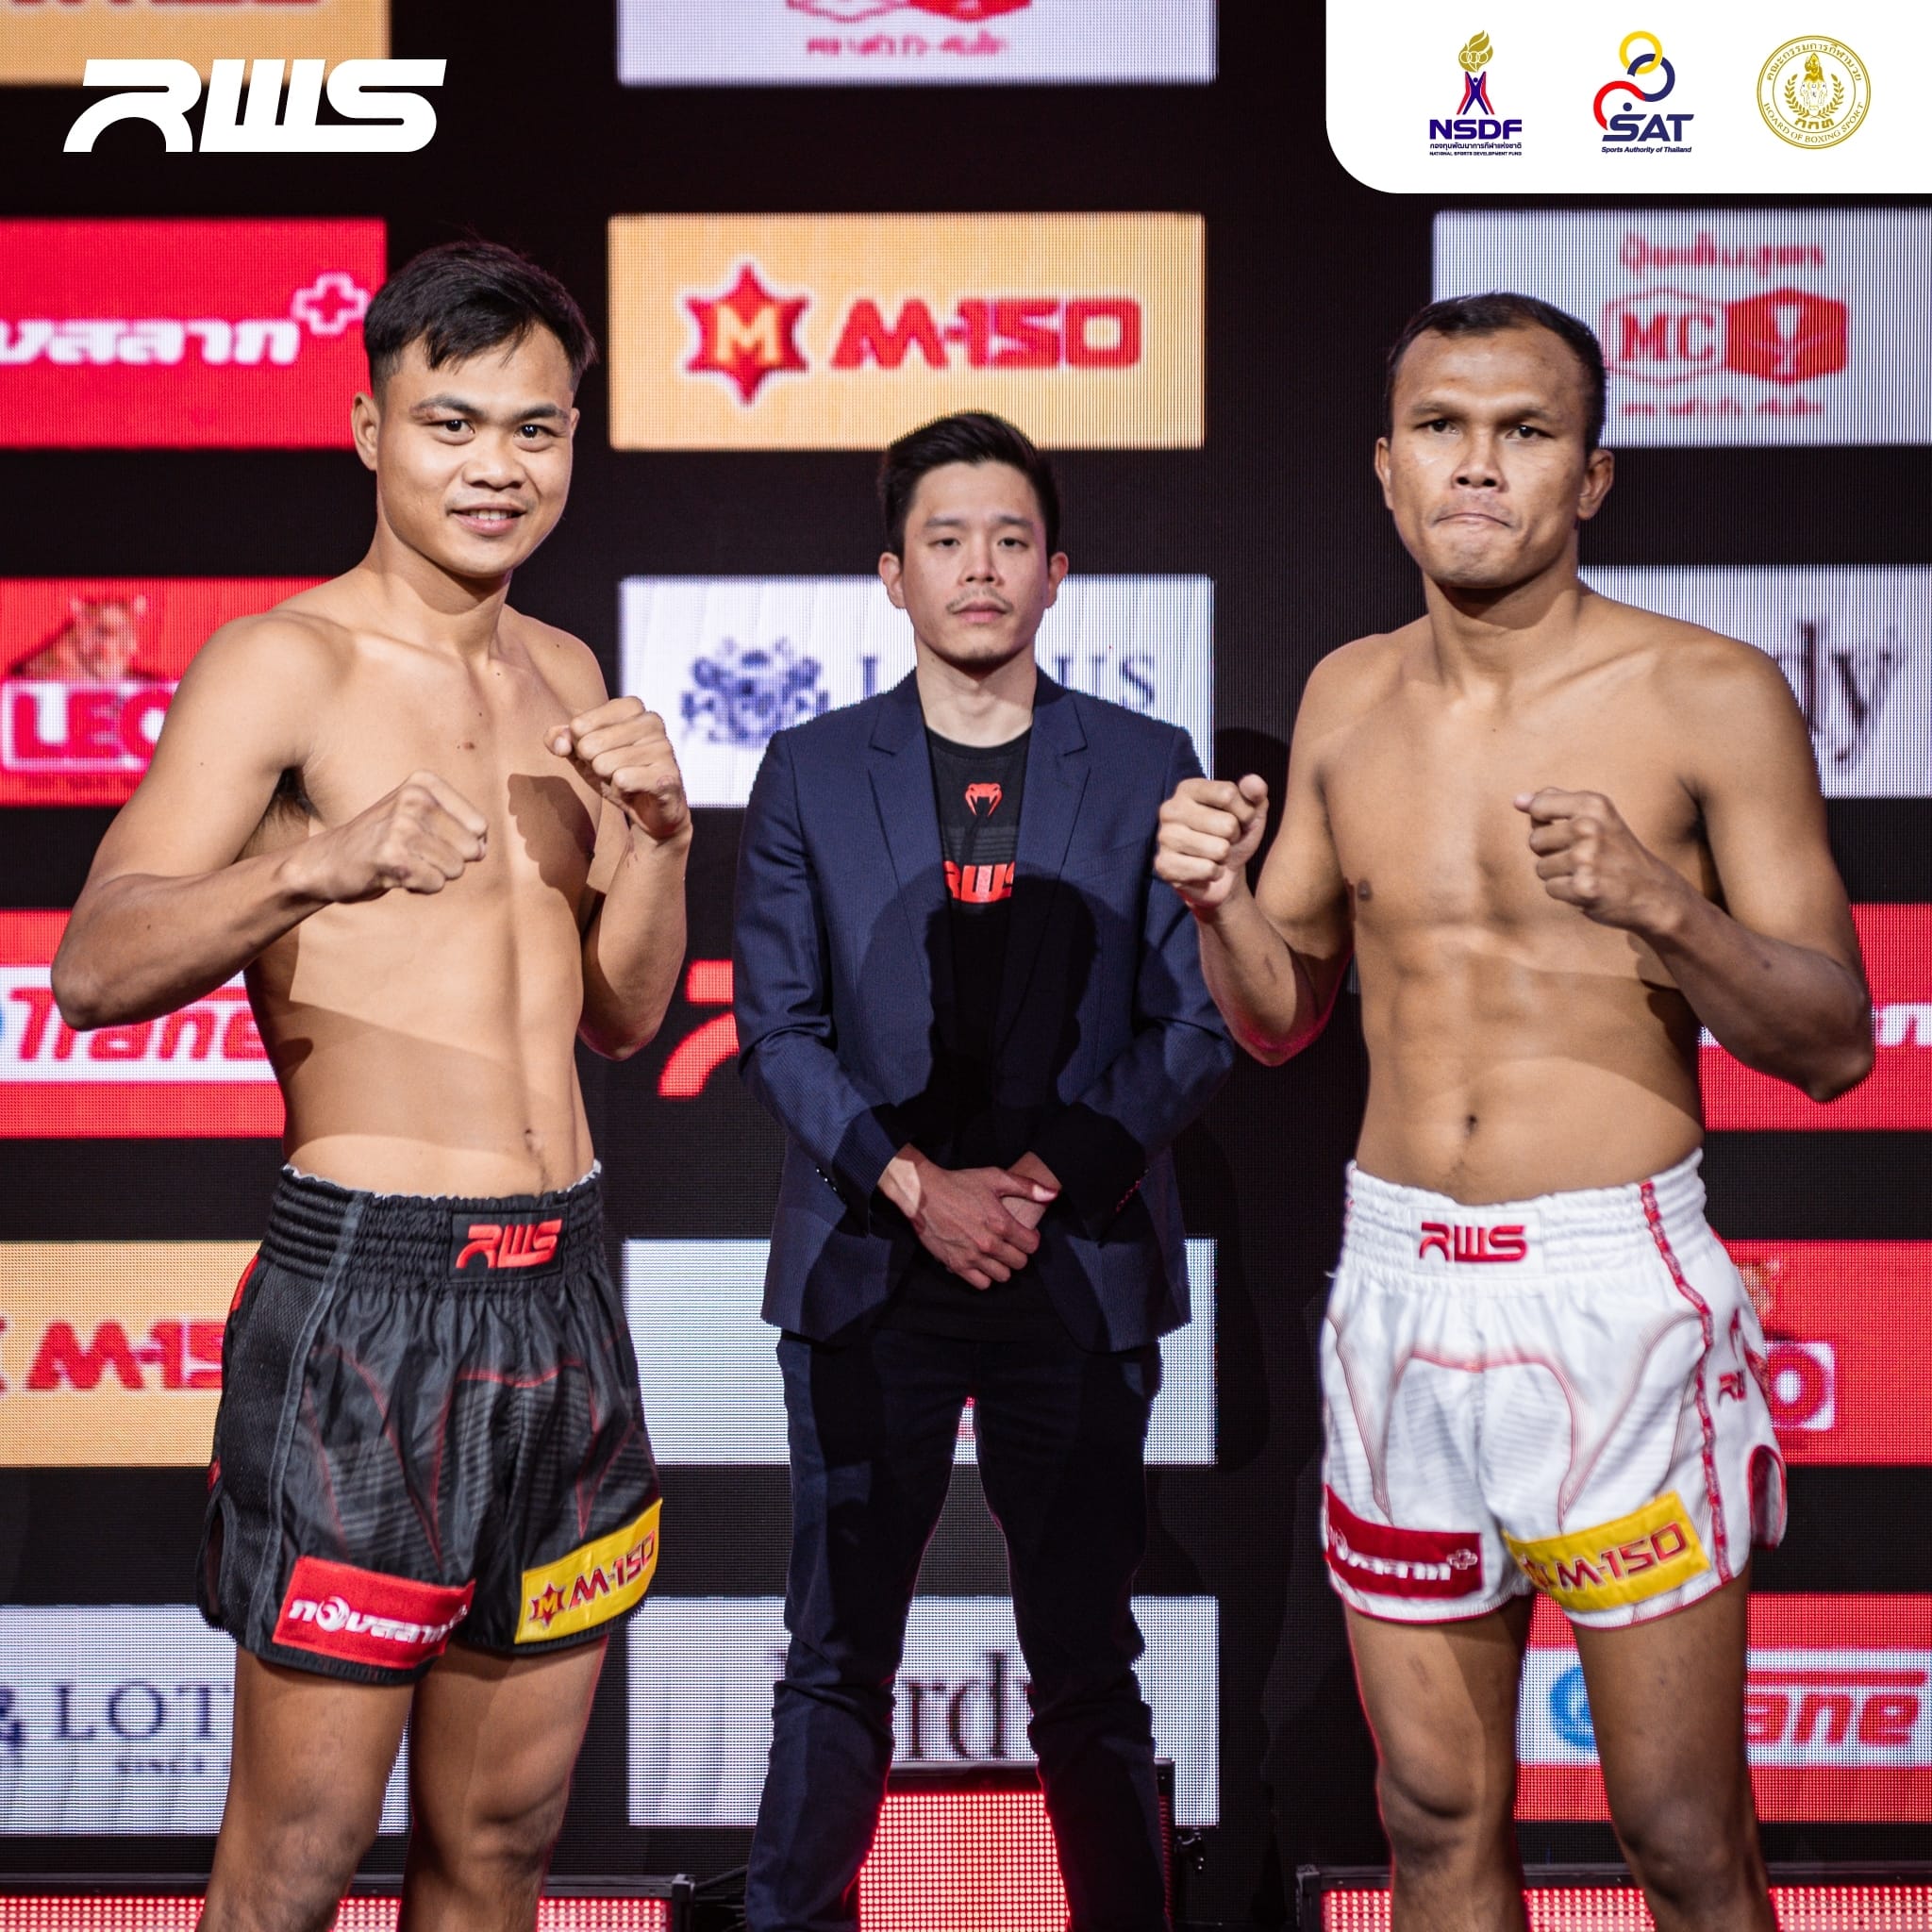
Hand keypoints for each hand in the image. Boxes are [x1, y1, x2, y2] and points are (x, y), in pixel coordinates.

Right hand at [288, 770, 486, 902]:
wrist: (329, 861)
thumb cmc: (384, 841)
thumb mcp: (422, 817)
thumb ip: (461, 828)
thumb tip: (483, 849)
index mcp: (424, 783)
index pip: (480, 826)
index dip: (462, 843)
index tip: (430, 839)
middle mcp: (414, 798)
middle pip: (472, 849)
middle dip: (449, 861)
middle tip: (414, 854)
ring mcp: (402, 826)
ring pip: (456, 868)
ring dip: (433, 874)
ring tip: (404, 862)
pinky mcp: (392, 856)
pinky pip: (436, 883)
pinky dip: (420, 886)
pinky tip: (395, 874)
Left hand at [550, 698, 689, 843]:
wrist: (652, 811)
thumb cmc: (617, 774)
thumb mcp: (584, 754)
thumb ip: (562, 740)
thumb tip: (559, 743)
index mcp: (632, 707)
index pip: (579, 724)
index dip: (579, 746)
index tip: (598, 753)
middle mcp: (652, 721)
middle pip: (590, 744)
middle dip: (593, 764)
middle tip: (611, 770)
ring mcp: (663, 747)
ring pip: (605, 764)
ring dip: (608, 779)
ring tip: (624, 780)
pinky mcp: (667, 775)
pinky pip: (623, 780)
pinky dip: (620, 791)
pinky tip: (635, 790)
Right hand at [880, 1149, 1058, 1288]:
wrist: (923, 1193)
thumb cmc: (959, 1184)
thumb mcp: (995, 1177)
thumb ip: (1026, 1187)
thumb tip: (1052, 1194)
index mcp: (1001, 1223)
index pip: (1032, 1245)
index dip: (1031, 1239)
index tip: (1024, 1234)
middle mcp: (988, 1243)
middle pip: (1019, 1263)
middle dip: (1018, 1253)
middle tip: (1009, 1243)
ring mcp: (972, 1256)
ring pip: (1002, 1276)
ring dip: (1002, 1266)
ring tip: (996, 1254)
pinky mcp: (956, 1265)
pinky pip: (981, 1284)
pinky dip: (984, 1276)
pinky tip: (981, 1262)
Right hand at [1156, 774, 1268, 913]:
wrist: (1221, 874)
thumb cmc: (1232, 837)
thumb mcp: (1250, 812)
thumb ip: (1255, 792)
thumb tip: (1255, 782)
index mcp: (1188, 789)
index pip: (1228, 794)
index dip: (1245, 812)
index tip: (1239, 820)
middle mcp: (1171, 809)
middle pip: (1227, 824)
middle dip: (1234, 837)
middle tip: (1223, 839)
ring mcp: (1165, 837)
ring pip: (1219, 849)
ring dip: (1224, 857)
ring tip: (1213, 854)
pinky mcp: (1164, 865)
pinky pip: (1208, 870)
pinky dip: (1214, 873)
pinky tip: (1204, 870)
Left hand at [1515, 788, 1685, 932]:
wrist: (1652, 891)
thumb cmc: (1615, 852)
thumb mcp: (1596, 816)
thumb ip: (1556, 802)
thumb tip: (1518, 800)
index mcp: (1593, 804)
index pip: (1537, 807)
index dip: (1544, 823)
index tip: (1569, 831)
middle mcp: (1590, 827)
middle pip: (1535, 840)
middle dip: (1551, 852)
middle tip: (1584, 857)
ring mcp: (1587, 858)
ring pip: (1540, 867)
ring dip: (1559, 875)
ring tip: (1587, 873)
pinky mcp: (1583, 887)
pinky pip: (1550, 888)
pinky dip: (1565, 893)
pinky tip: (1589, 889)